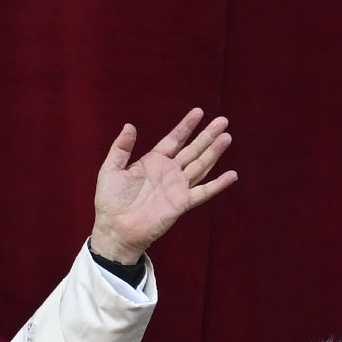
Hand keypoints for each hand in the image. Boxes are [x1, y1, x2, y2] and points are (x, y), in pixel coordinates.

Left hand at [90, 108, 235, 264]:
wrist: (114, 229)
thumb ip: (121, 148)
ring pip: (201, 165)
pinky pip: (203, 192)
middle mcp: (169, 172)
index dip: (186, 126)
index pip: (174, 140)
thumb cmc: (110, 201)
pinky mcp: (181, 203)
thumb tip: (130, 125)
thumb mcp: (111, 170)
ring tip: (227, 137)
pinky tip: (232, 175)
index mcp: (153, 162)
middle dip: (207, 135)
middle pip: (192, 150)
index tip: (199, 112)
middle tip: (222, 120)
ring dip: (214, 152)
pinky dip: (218, 184)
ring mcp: (177, 187)